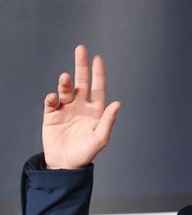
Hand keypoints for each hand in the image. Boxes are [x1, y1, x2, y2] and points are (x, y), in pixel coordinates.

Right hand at [42, 44, 120, 168]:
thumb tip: (117, 104)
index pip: (98, 88)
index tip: (97, 58)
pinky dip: (52, 97)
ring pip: (66, 89)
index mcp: (95, 111)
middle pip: (81, 82)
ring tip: (65, 79)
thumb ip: (108, 121)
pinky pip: (51, 101)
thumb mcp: (99, 139)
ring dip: (65, 82)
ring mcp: (66, 109)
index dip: (98, 74)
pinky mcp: (52, 114)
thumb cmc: (85, 154)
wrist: (65, 164)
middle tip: (80, 49)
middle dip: (81, 66)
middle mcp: (81, 107)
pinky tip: (54, 99)